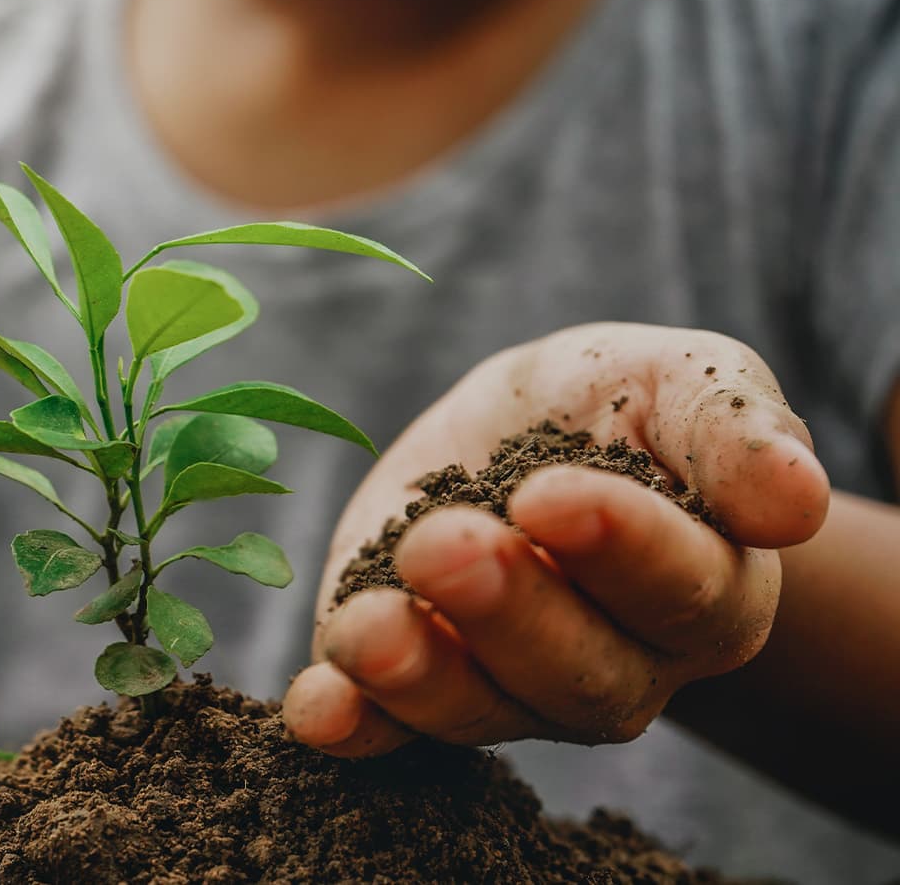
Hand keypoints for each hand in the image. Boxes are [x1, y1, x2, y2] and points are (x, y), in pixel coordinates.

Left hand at [283, 323, 830, 755]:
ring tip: (367, 630)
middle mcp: (618, 662)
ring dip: (421, 677)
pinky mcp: (414, 686)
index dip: (620, 550)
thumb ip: (729, 428)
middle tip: (445, 547)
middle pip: (580, 670)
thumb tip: (792, 501)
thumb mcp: (674, 378)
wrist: (511, 432)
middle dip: (508, 613)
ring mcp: (511, 686)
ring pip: (481, 709)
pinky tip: (317, 706)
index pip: (682, 589)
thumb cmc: (611, 407)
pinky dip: (353, 725)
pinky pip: (389, 730)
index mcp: (706, 588)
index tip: (548, 495)